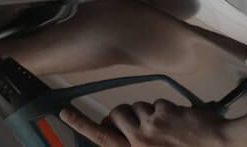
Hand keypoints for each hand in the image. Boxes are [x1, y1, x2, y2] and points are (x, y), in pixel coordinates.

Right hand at [60, 100, 228, 146]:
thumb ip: (138, 146)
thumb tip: (118, 130)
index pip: (101, 138)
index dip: (81, 123)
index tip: (65, 111)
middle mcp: (139, 142)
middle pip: (117, 114)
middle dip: (124, 112)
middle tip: (138, 120)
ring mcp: (153, 126)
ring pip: (138, 106)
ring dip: (148, 111)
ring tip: (166, 125)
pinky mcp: (167, 112)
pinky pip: (158, 103)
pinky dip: (168, 110)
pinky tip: (181, 122)